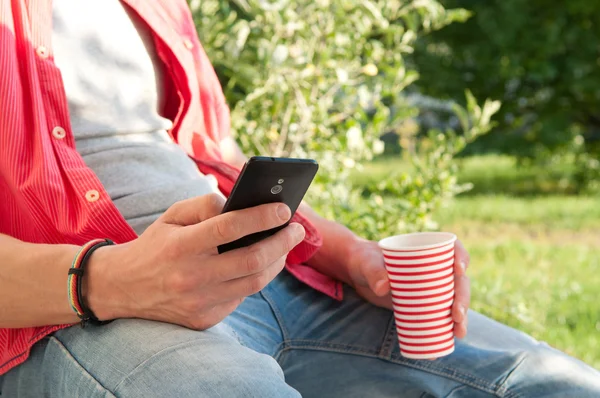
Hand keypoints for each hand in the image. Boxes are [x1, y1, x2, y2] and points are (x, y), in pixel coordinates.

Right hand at [86, 193, 304, 329]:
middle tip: (297, 229)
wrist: (122, 288)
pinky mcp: (204, 320)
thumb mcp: (171, 216)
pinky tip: (260, 264)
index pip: (230, 228)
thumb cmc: (154, 245)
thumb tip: (239, 204)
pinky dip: (255, 279)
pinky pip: (241, 296)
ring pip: (254, 283)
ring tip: (285, 246)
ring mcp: (199, 302)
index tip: (285, 210)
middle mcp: (191, 276)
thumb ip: (204, 205)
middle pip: (252, 261)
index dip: (262, 217)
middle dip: (282, 243)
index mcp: (181, 245)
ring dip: (277, 262)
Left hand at [346, 238, 470, 338]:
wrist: (356, 273)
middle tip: (456, 315)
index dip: (461, 257)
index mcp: (425, 250)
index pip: (452, 248)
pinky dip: (445, 327)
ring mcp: (429, 287)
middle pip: (457, 280)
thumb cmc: (363, 260)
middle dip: (462, 297)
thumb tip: (383, 288)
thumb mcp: (367, 263)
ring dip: (461, 315)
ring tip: (458, 332)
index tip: (459, 271)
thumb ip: (373, 272)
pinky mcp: (422, 303)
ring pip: (453, 299)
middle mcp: (433, 268)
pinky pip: (439, 314)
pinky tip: (450, 339)